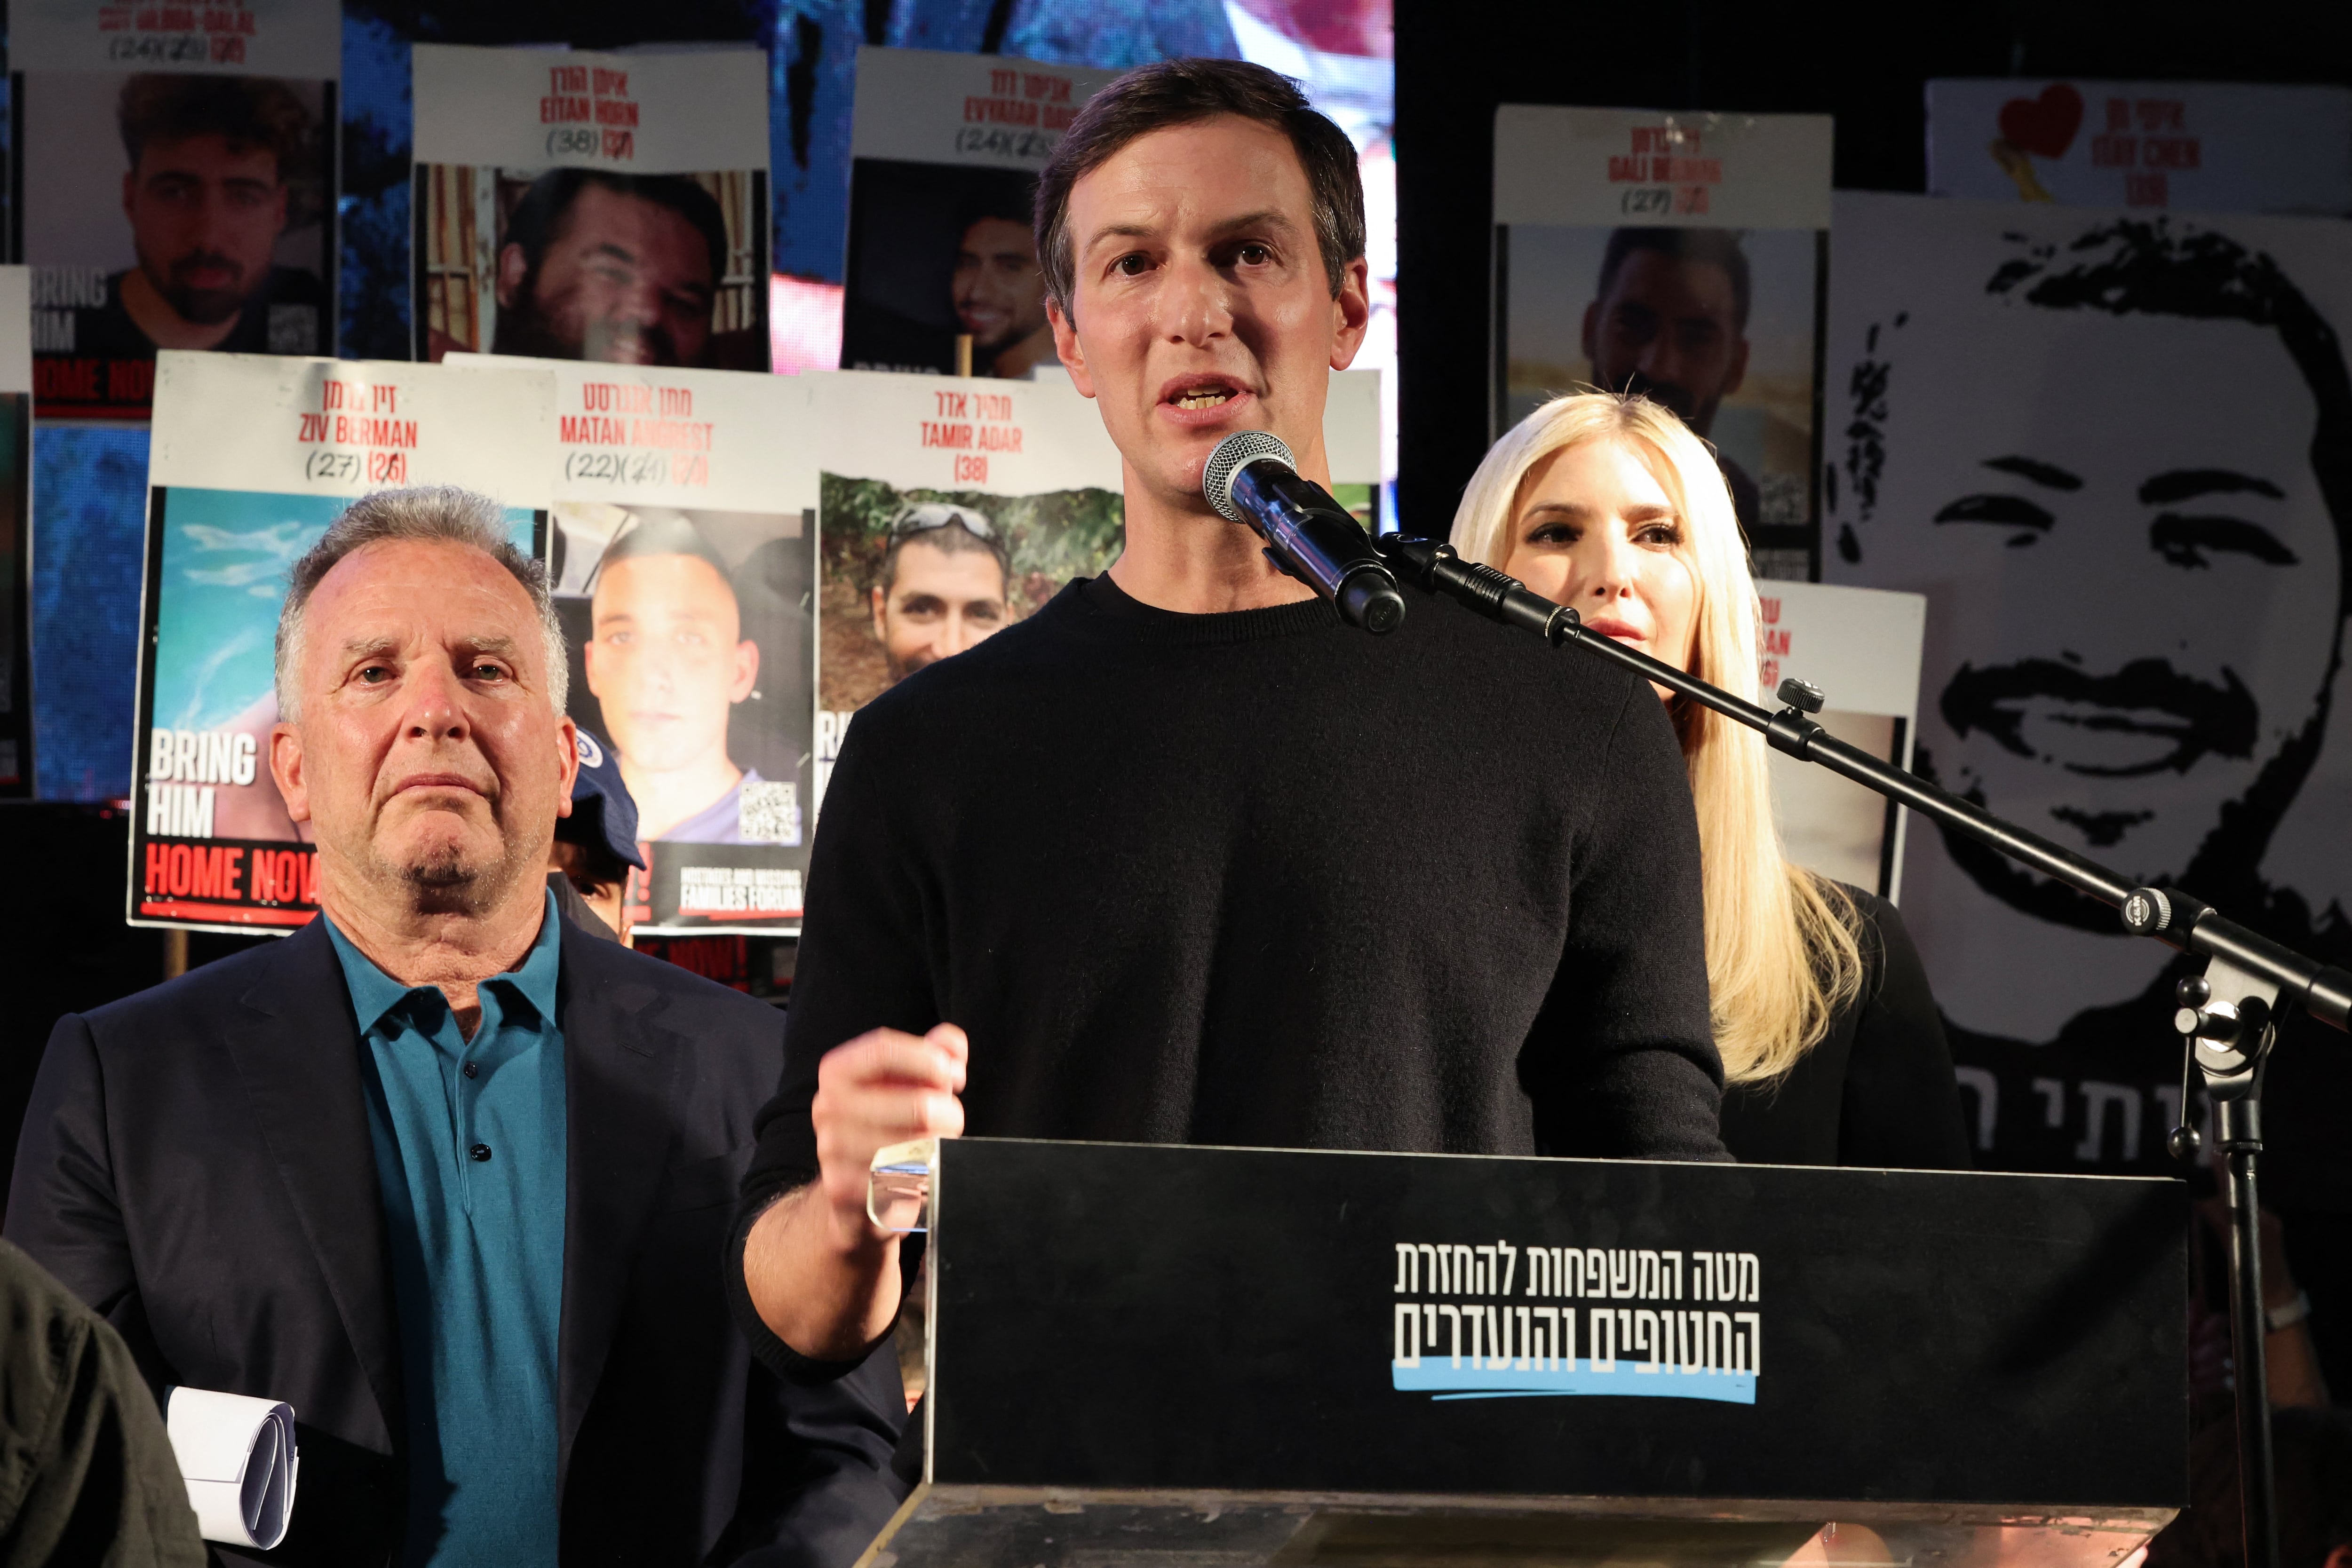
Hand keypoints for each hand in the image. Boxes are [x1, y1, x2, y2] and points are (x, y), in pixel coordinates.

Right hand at [810, 1023, 967, 1250]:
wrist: (851, 1185)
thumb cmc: (888, 1121)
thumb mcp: (908, 1079)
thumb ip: (935, 1051)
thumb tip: (951, 1046)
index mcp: (837, 1072)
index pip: (884, 1051)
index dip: (929, 1060)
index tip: (951, 1074)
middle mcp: (828, 1107)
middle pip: (919, 1105)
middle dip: (950, 1114)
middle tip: (949, 1120)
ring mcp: (833, 1150)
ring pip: (920, 1148)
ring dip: (942, 1149)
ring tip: (938, 1148)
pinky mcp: (844, 1189)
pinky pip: (909, 1183)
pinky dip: (924, 1180)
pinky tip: (921, 1176)